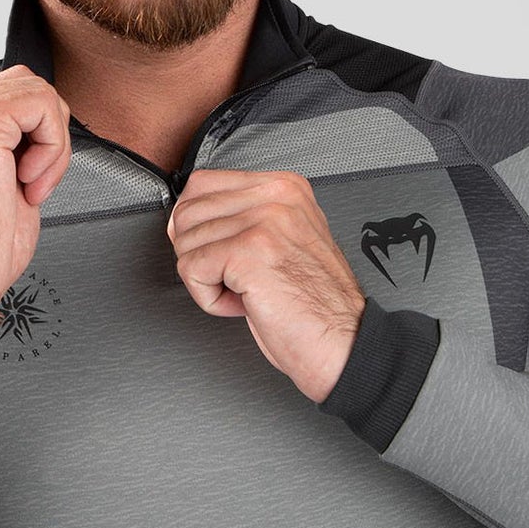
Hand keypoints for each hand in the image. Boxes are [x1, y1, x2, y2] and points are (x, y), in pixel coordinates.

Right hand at [0, 65, 70, 313]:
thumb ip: (14, 136)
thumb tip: (47, 118)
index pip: (14, 93)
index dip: (38, 136)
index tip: (25, 180)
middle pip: (29, 85)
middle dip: (49, 135)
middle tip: (33, 182)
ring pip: (40, 93)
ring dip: (52, 144)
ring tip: (29, 184)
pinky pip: (43, 106)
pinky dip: (52, 147)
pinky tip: (27, 181)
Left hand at [166, 169, 365, 401]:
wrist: (343, 343)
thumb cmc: (314, 304)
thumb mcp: (282, 241)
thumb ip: (244, 218)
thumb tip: (189, 217)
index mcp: (284, 188)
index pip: (203, 184)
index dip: (194, 225)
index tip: (215, 252)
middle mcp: (276, 197)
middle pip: (187, 211)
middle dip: (196, 253)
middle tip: (232, 278)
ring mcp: (263, 221)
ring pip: (185, 241)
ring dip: (205, 279)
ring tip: (246, 292)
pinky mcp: (248, 251)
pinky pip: (190, 269)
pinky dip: (208, 298)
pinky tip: (243, 304)